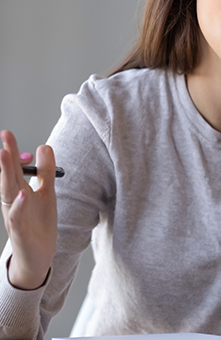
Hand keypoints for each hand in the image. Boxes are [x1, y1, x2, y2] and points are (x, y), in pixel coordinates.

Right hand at [0, 130, 56, 289]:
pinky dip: (19, 206)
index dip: (12, 151)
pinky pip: (17, 217)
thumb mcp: (47, 192)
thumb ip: (46, 171)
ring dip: (7, 174)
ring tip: (7, 155)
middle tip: (4, 135)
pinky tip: (23, 194)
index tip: (8, 134)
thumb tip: (44, 146)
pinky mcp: (20, 231)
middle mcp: (13, 201)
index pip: (14, 168)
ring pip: (8, 193)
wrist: (38, 255)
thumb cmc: (39, 223)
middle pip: (8, 176)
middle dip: (6, 156)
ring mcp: (15, 216)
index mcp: (19, 191)